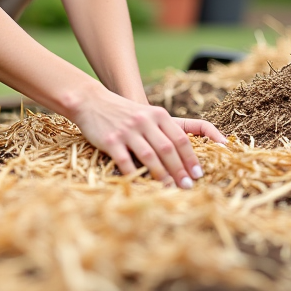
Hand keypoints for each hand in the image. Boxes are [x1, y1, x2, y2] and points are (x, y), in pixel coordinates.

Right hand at [72, 92, 225, 187]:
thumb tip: (184, 156)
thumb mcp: (147, 114)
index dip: (191, 158)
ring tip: (170, 189)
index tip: (198, 174)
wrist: (91, 101)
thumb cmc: (124, 112)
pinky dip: (136, 175)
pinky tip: (143, 186)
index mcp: (158, 114)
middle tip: (188, 186)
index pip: (180, 139)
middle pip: (168, 149)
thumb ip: (164, 130)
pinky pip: (126, 162)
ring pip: (150, 156)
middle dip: (180, 170)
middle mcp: (144, 121)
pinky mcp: (111, 140)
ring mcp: (127, 131)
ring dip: (162, 175)